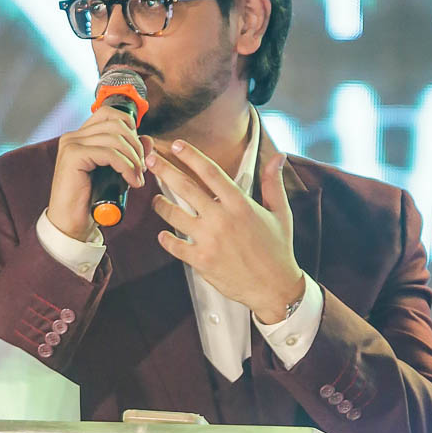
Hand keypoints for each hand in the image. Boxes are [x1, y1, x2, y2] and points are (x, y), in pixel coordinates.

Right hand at [46, 108, 151, 240]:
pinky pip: (109, 153)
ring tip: (138, 177)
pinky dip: (126, 166)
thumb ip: (129, 154)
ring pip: (114, 137)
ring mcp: (72, 144)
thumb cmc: (91, 202)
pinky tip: (132, 181)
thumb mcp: (116, 174)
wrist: (72, 224)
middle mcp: (74, 136)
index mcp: (82, 137)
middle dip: (135, 144)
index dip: (131, 128)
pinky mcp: (73, 156)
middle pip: (115, 123)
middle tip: (142, 167)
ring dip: (133, 158)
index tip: (139, 153)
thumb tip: (148, 139)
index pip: (110, 114)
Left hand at [146, 139, 304, 322]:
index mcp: (240, 204)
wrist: (274, 287)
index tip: (177, 145)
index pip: (210, 172)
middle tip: (151, 160)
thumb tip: (278, 157)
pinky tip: (163, 235)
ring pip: (174, 215)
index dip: (191, 156)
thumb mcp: (280, 212)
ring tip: (155, 200)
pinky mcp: (201, 261)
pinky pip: (175, 246)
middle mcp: (221, 219)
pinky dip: (166, 239)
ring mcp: (209, 240)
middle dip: (164, 171)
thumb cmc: (278, 248)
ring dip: (160, 205)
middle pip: (185, 187)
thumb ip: (273, 183)